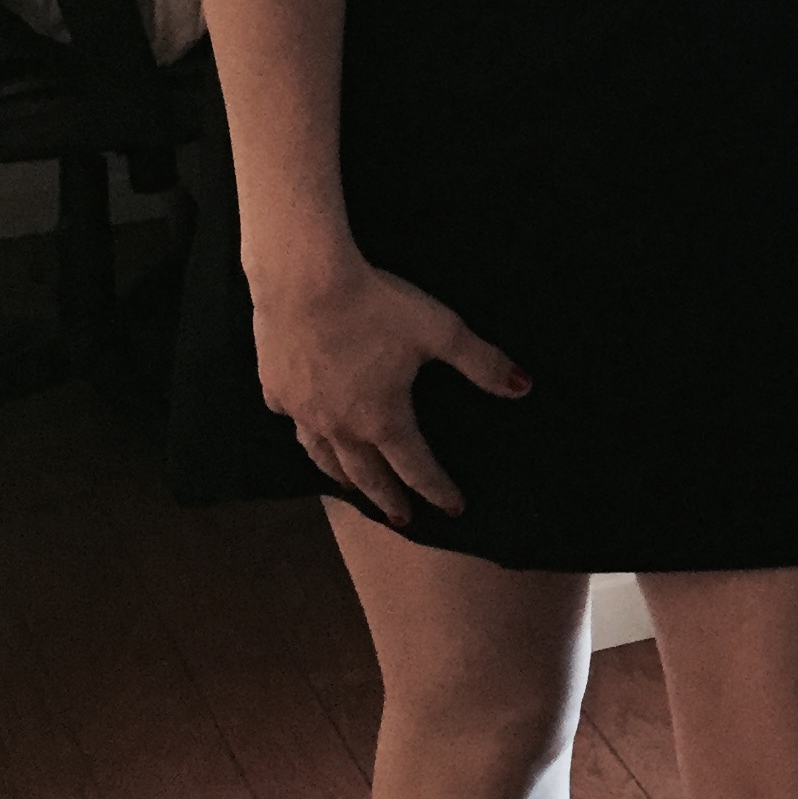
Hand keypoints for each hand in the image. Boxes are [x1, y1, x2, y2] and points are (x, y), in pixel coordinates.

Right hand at [249, 252, 527, 521]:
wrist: (303, 278)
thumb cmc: (376, 304)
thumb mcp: (440, 330)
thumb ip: (482, 363)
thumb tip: (523, 387)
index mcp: (383, 418)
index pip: (417, 467)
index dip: (439, 490)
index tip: (454, 508)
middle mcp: (340, 425)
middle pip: (366, 474)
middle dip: (388, 499)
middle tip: (402, 519)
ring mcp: (301, 410)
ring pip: (322, 455)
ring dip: (341, 477)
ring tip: (351, 489)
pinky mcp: (274, 387)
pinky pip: (289, 419)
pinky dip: (303, 431)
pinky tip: (306, 428)